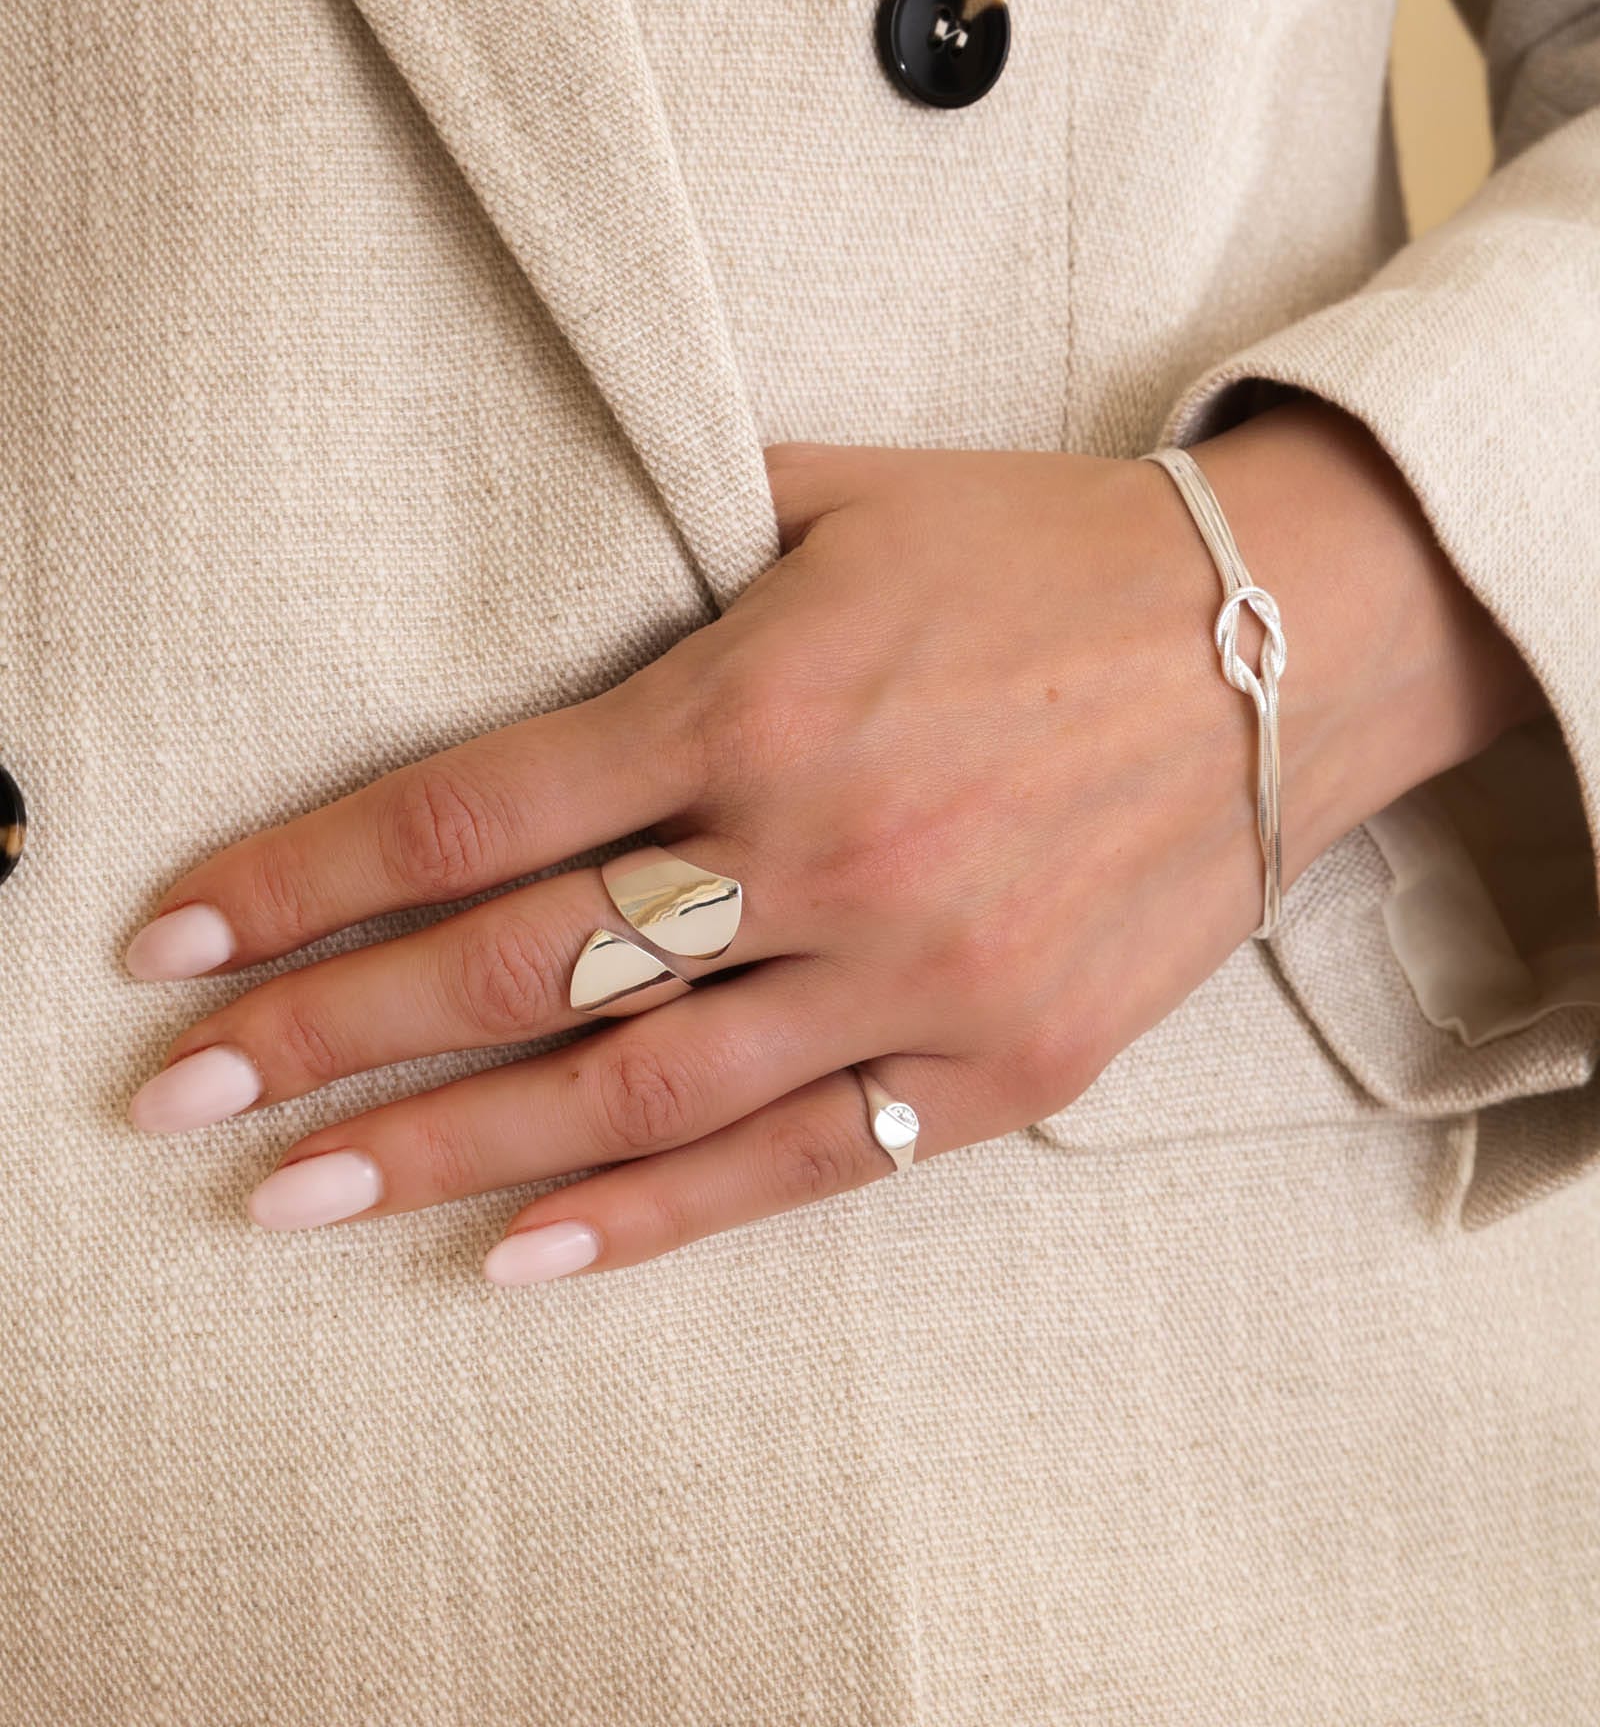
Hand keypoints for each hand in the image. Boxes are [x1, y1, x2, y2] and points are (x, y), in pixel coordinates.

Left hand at [123, 400, 1539, 1281]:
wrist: (1289, 640)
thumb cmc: (1051, 555)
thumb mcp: (848, 499)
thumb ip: (672, 534)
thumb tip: (531, 568)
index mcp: (759, 694)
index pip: (470, 812)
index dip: (301, 881)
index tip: (179, 937)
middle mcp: (821, 847)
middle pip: (514, 968)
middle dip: (323, 1033)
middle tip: (181, 1092)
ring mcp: (913, 974)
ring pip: (630, 1093)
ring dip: (444, 1151)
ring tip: (294, 1192)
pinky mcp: (1001, 1065)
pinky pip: (797, 1167)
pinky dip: (647, 1220)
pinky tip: (518, 1253)